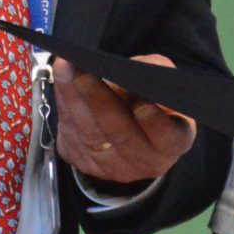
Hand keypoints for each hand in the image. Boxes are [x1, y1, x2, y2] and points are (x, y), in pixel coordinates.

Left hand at [53, 55, 196, 188]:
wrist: (130, 127)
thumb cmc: (152, 100)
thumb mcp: (164, 85)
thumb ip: (156, 72)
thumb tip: (132, 69)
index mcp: (172, 143)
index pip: (168, 138)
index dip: (156, 124)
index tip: (142, 105)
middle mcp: (144, 161)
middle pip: (121, 135)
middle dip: (100, 100)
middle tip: (84, 71)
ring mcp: (112, 166)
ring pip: (90, 135)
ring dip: (74, 99)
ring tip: (65, 67)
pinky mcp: (84, 162)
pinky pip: (71, 135)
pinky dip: (64, 104)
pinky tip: (60, 81)